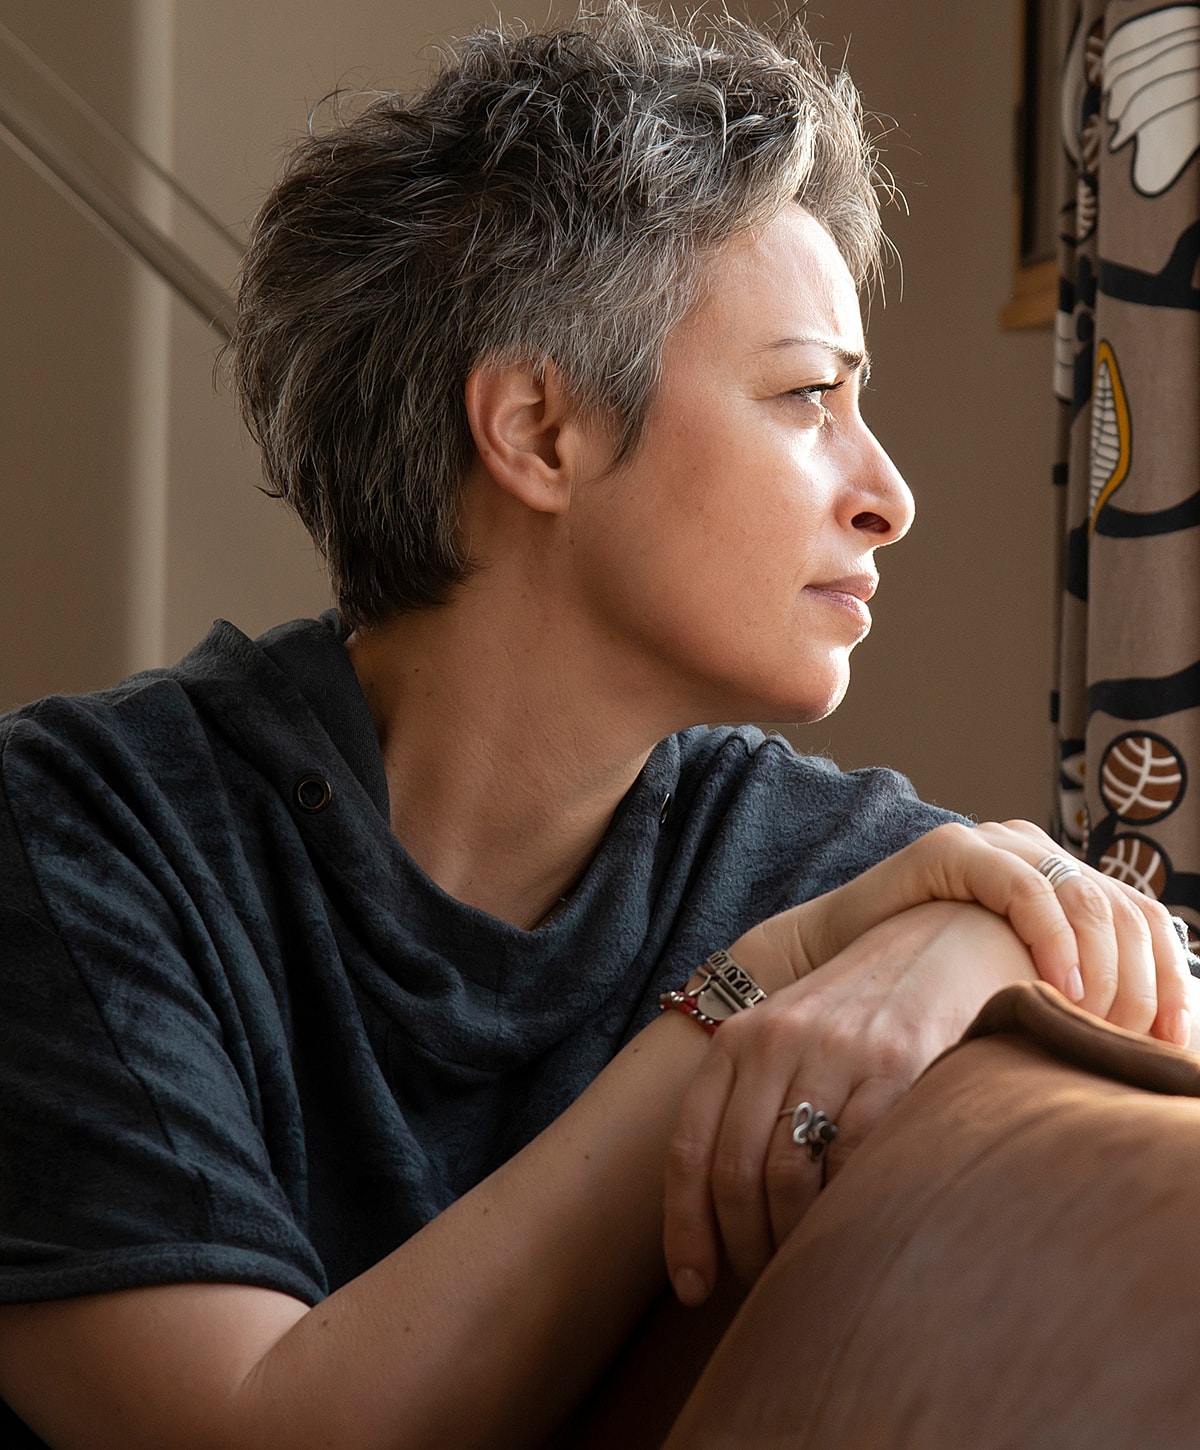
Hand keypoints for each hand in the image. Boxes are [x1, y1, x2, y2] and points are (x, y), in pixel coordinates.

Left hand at [663, 901, 1037, 1307]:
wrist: (944, 939)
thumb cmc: (864, 1010)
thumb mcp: (792, 1038)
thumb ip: (755, 1101)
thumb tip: (725, 1216)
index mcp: (739, 1038)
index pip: (689, 1148)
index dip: (685, 1229)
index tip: (694, 1288)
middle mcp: (777, 1040)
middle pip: (734, 1173)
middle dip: (742, 1248)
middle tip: (764, 1286)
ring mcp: (837, 1051)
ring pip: (787, 1176)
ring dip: (792, 1242)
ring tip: (808, 1269)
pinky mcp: (898, 1064)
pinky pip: (855, 1160)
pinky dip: (848, 1209)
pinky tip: (855, 1228)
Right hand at [765, 819, 1191, 1045]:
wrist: (833, 960)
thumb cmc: (922, 985)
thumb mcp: (1012, 987)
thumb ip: (1067, 995)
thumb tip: (1146, 1048)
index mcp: (1060, 879)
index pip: (1143, 918)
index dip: (1171, 979)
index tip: (1175, 1041)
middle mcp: (1035, 851)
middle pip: (1124, 909)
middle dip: (1140, 982)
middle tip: (1129, 1039)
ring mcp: (995, 843)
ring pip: (1085, 897)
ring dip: (1103, 966)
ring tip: (1093, 1018)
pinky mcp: (952, 848)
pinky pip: (1023, 887)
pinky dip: (1051, 939)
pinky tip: (1057, 986)